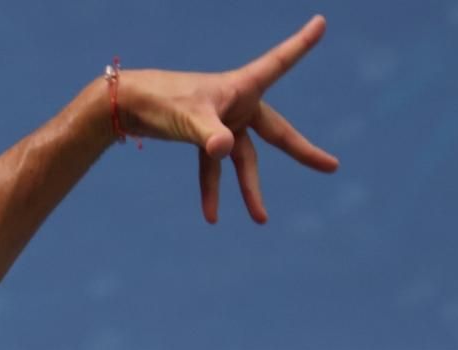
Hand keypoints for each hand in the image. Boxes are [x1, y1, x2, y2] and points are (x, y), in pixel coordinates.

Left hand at [117, 15, 339, 222]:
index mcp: (240, 88)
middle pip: (276, 132)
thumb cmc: (160, 102)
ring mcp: (222, 123)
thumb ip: (209, 134)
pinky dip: (212, 190)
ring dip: (248, 188)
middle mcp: (237, 104)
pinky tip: (211, 216)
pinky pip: (214, 168)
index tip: (320, 21)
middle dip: (301, 152)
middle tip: (331, 166)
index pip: (279, 63)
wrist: (126, 107)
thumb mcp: (187, 118)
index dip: (301, 44)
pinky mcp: (204, 138)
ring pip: (244, 159)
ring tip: (260, 219)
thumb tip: (225, 150)